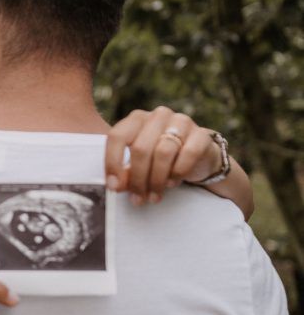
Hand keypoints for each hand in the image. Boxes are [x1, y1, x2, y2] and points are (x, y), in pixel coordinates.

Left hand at [105, 106, 223, 204]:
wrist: (198, 158)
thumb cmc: (161, 160)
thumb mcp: (140, 165)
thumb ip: (126, 172)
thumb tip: (116, 185)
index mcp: (137, 119)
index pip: (117, 136)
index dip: (112, 163)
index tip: (113, 186)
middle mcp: (158, 116)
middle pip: (141, 149)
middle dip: (137, 179)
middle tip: (138, 199)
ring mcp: (181, 122)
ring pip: (163, 153)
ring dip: (157, 180)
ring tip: (154, 196)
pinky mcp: (202, 135)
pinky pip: (188, 154)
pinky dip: (178, 173)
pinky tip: (173, 183)